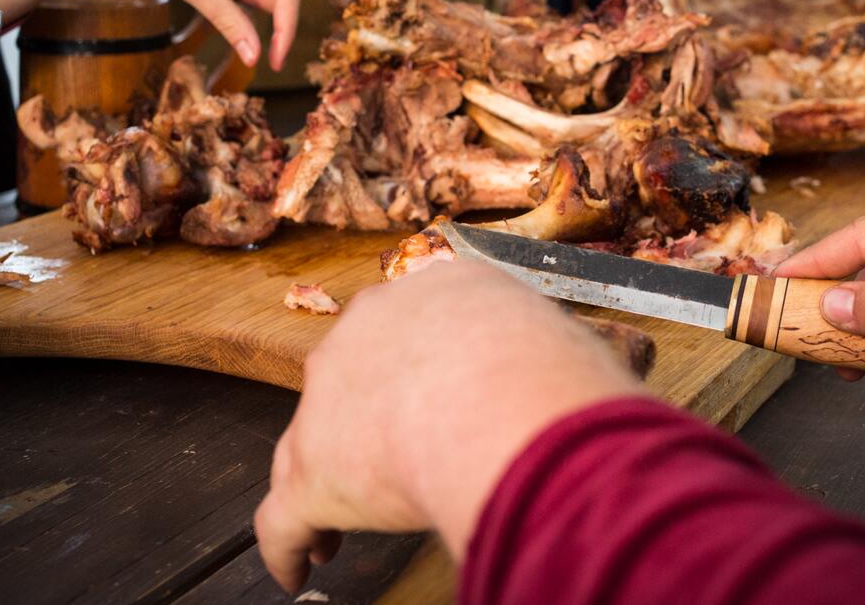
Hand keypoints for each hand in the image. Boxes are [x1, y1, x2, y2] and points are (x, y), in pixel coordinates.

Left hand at [254, 261, 637, 592]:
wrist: (507, 402)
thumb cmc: (554, 373)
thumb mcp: (561, 338)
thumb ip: (549, 356)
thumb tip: (580, 382)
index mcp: (433, 295)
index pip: (410, 327)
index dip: (414, 367)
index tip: (422, 396)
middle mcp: (370, 331)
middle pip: (349, 377)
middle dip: (360, 421)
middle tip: (384, 461)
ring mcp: (329, 400)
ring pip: (307, 445)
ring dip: (323, 484)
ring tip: (332, 532)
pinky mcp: (311, 471)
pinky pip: (283, 519)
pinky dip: (289, 547)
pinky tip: (297, 569)